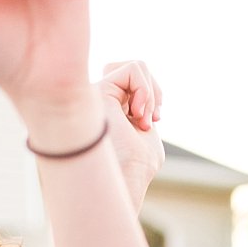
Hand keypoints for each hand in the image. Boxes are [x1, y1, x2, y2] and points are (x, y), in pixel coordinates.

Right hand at [97, 60, 163, 209]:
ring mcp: (92, 96)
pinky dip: (146, 89)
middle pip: (130, 70)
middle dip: (152, 91)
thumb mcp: (144, 131)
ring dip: (150, 92)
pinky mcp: (97, 91)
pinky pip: (133, 69)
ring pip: (134, 66)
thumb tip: (137, 99)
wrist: (126, 180)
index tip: (155, 121)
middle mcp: (93, 102)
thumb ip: (138, 110)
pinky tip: (139, 114)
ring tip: (144, 119)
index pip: (128, 81)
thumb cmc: (137, 166)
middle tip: (152, 120)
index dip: (150, 95)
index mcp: (103, 112)